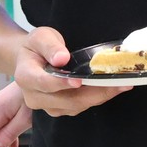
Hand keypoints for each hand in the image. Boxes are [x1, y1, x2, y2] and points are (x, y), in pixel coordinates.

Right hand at [12, 25, 132, 117]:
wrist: (32, 59)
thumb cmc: (37, 47)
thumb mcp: (40, 37)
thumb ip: (50, 46)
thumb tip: (61, 58)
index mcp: (25, 76)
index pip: (44, 83)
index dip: (62, 83)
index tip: (79, 81)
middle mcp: (34, 96)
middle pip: (66, 100)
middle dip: (94, 92)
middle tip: (117, 83)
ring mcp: (47, 106)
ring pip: (75, 106)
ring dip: (100, 97)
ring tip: (121, 85)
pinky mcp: (60, 110)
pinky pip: (80, 107)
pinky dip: (98, 98)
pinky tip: (113, 89)